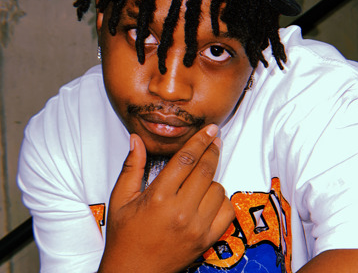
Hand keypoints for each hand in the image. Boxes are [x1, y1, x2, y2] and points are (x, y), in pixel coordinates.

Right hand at [98, 125, 234, 272]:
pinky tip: (210, 197)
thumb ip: (132, 167)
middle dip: (212, 150)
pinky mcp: (206, 240)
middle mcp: (181, 211)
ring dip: (212, 178)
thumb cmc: (125, 237)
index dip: (200, 140)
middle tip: (214, 139)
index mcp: (159, 197)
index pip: (186, 159)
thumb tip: (137, 139)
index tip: (210, 129)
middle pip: (206, 169)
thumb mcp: (120, 199)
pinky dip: (222, 200)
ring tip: (201, 177)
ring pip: (218, 188)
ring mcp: (196, 227)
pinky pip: (226, 211)